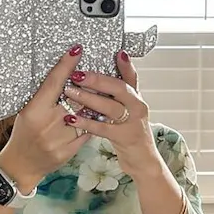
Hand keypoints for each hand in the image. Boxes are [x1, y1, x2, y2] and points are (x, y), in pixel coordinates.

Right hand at [0, 47, 89, 190]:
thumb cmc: (23, 134)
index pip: (54, 82)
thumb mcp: (27, 112)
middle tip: (95, 76)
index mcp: (34, 110)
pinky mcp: (67, 152)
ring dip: (93, 106)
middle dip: (86, 87)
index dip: (66, 65)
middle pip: (74, 98)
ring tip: (100, 97)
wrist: (20, 165)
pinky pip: (87, 133)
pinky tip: (95, 118)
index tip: (77, 51)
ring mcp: (58, 139)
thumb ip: (44, 98)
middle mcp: (47, 124)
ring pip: (84, 116)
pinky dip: (92, 124)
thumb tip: (64, 77)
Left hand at [62, 54, 161, 179]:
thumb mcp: (129, 109)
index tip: (116, 53)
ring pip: (110, 106)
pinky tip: (74, 118)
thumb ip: (120, 91)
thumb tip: (114, 68)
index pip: (131, 77)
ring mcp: (132, 122)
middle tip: (78, 74)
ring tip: (71, 92)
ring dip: (88, 98)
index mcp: (136, 97)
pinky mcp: (124, 137)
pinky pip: (103, 127)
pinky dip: (87, 122)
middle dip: (97, 80)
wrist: (142, 159)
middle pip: (118, 88)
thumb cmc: (131, 132)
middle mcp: (137, 107)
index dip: (125, 65)